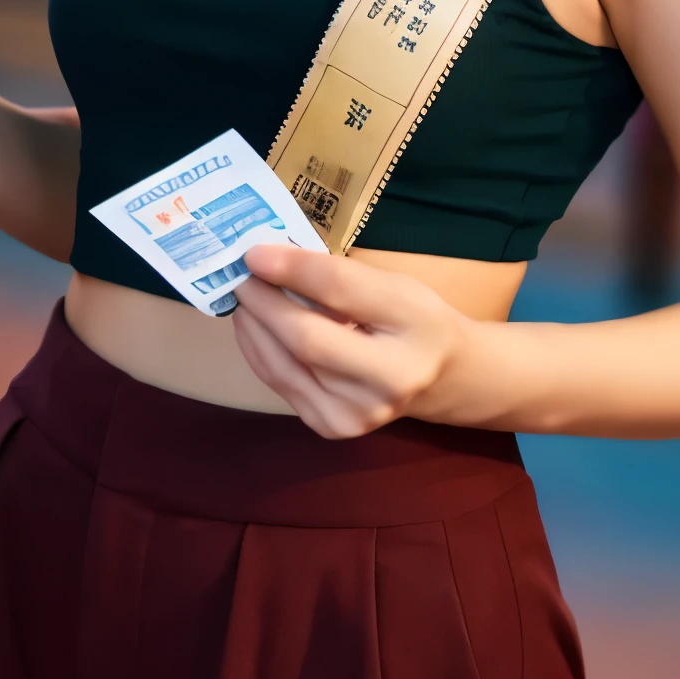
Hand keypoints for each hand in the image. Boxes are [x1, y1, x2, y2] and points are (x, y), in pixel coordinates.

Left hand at [233, 244, 479, 438]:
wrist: (442, 380)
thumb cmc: (414, 319)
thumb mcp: (394, 284)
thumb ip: (340, 274)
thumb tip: (271, 261)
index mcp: (416, 324)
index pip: (341, 290)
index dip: (291, 268)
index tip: (254, 251)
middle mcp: (390, 379)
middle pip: (307, 338)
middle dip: (263, 301)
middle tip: (238, 274)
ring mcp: (359, 413)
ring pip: (284, 363)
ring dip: (253, 325)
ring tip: (242, 295)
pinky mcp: (333, 427)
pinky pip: (281, 383)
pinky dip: (259, 349)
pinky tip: (254, 325)